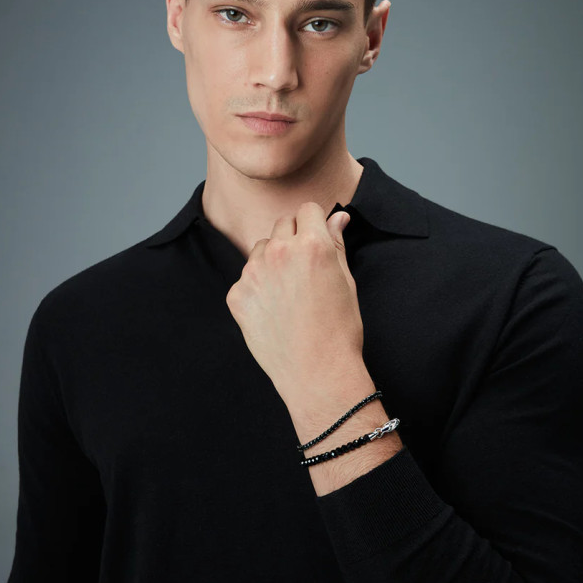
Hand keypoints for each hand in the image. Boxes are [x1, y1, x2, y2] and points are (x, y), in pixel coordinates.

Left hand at [225, 203, 368, 412]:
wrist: (316, 373)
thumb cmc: (339, 329)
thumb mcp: (346, 281)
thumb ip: (336, 243)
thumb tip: (338, 216)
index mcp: (312, 244)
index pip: (307, 210)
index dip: (315, 223)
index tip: (317, 238)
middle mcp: (280, 252)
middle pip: (282, 224)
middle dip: (293, 238)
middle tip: (305, 270)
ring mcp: (253, 273)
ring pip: (262, 249)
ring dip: (273, 260)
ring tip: (289, 293)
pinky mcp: (237, 295)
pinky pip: (247, 278)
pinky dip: (258, 288)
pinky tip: (274, 311)